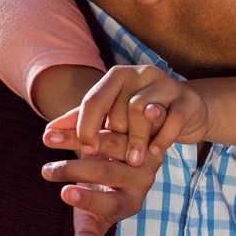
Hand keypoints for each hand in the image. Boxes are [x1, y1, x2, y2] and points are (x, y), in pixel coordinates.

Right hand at [41, 126, 163, 235]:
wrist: (110, 162)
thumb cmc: (94, 196)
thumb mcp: (90, 216)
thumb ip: (87, 234)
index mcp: (130, 203)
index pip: (110, 204)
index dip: (88, 200)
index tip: (64, 194)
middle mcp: (143, 178)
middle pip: (107, 172)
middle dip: (73, 170)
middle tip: (45, 171)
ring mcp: (143, 149)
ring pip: (109, 142)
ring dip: (75, 140)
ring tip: (47, 139)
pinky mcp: (139, 127)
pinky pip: (111, 121)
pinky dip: (83, 121)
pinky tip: (57, 123)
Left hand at [44, 64, 209, 165]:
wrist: (188, 107)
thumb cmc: (141, 113)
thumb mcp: (111, 113)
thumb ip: (81, 120)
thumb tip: (47, 131)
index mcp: (118, 75)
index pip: (94, 100)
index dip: (86, 126)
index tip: (83, 151)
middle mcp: (141, 74)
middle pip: (118, 107)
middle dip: (114, 137)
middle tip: (110, 160)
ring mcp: (166, 85)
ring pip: (143, 110)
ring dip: (137, 139)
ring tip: (134, 161)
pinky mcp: (187, 101)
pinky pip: (173, 118)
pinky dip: (163, 137)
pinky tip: (156, 151)